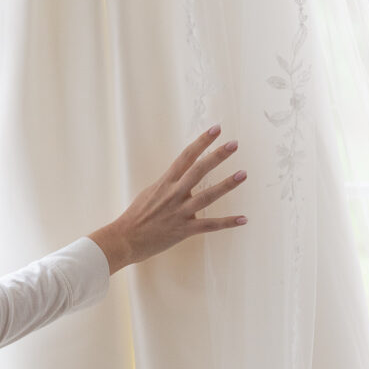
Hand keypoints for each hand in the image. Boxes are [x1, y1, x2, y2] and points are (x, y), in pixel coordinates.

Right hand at [89, 125, 247, 274]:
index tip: (216, 129)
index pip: (186, 156)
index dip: (202, 141)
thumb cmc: (136, 216)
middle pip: (199, 170)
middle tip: (234, 144)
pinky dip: (227, 223)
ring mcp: (180, 211)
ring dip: (227, 185)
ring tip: (243, 174)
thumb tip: (181, 176)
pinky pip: (209, 225)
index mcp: (165, 182)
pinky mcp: (183, 230)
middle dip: (217, 156)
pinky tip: (243, 219)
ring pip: (208, 195)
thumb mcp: (150, 192)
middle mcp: (174, 193)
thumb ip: (168, 184)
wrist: (124, 239)